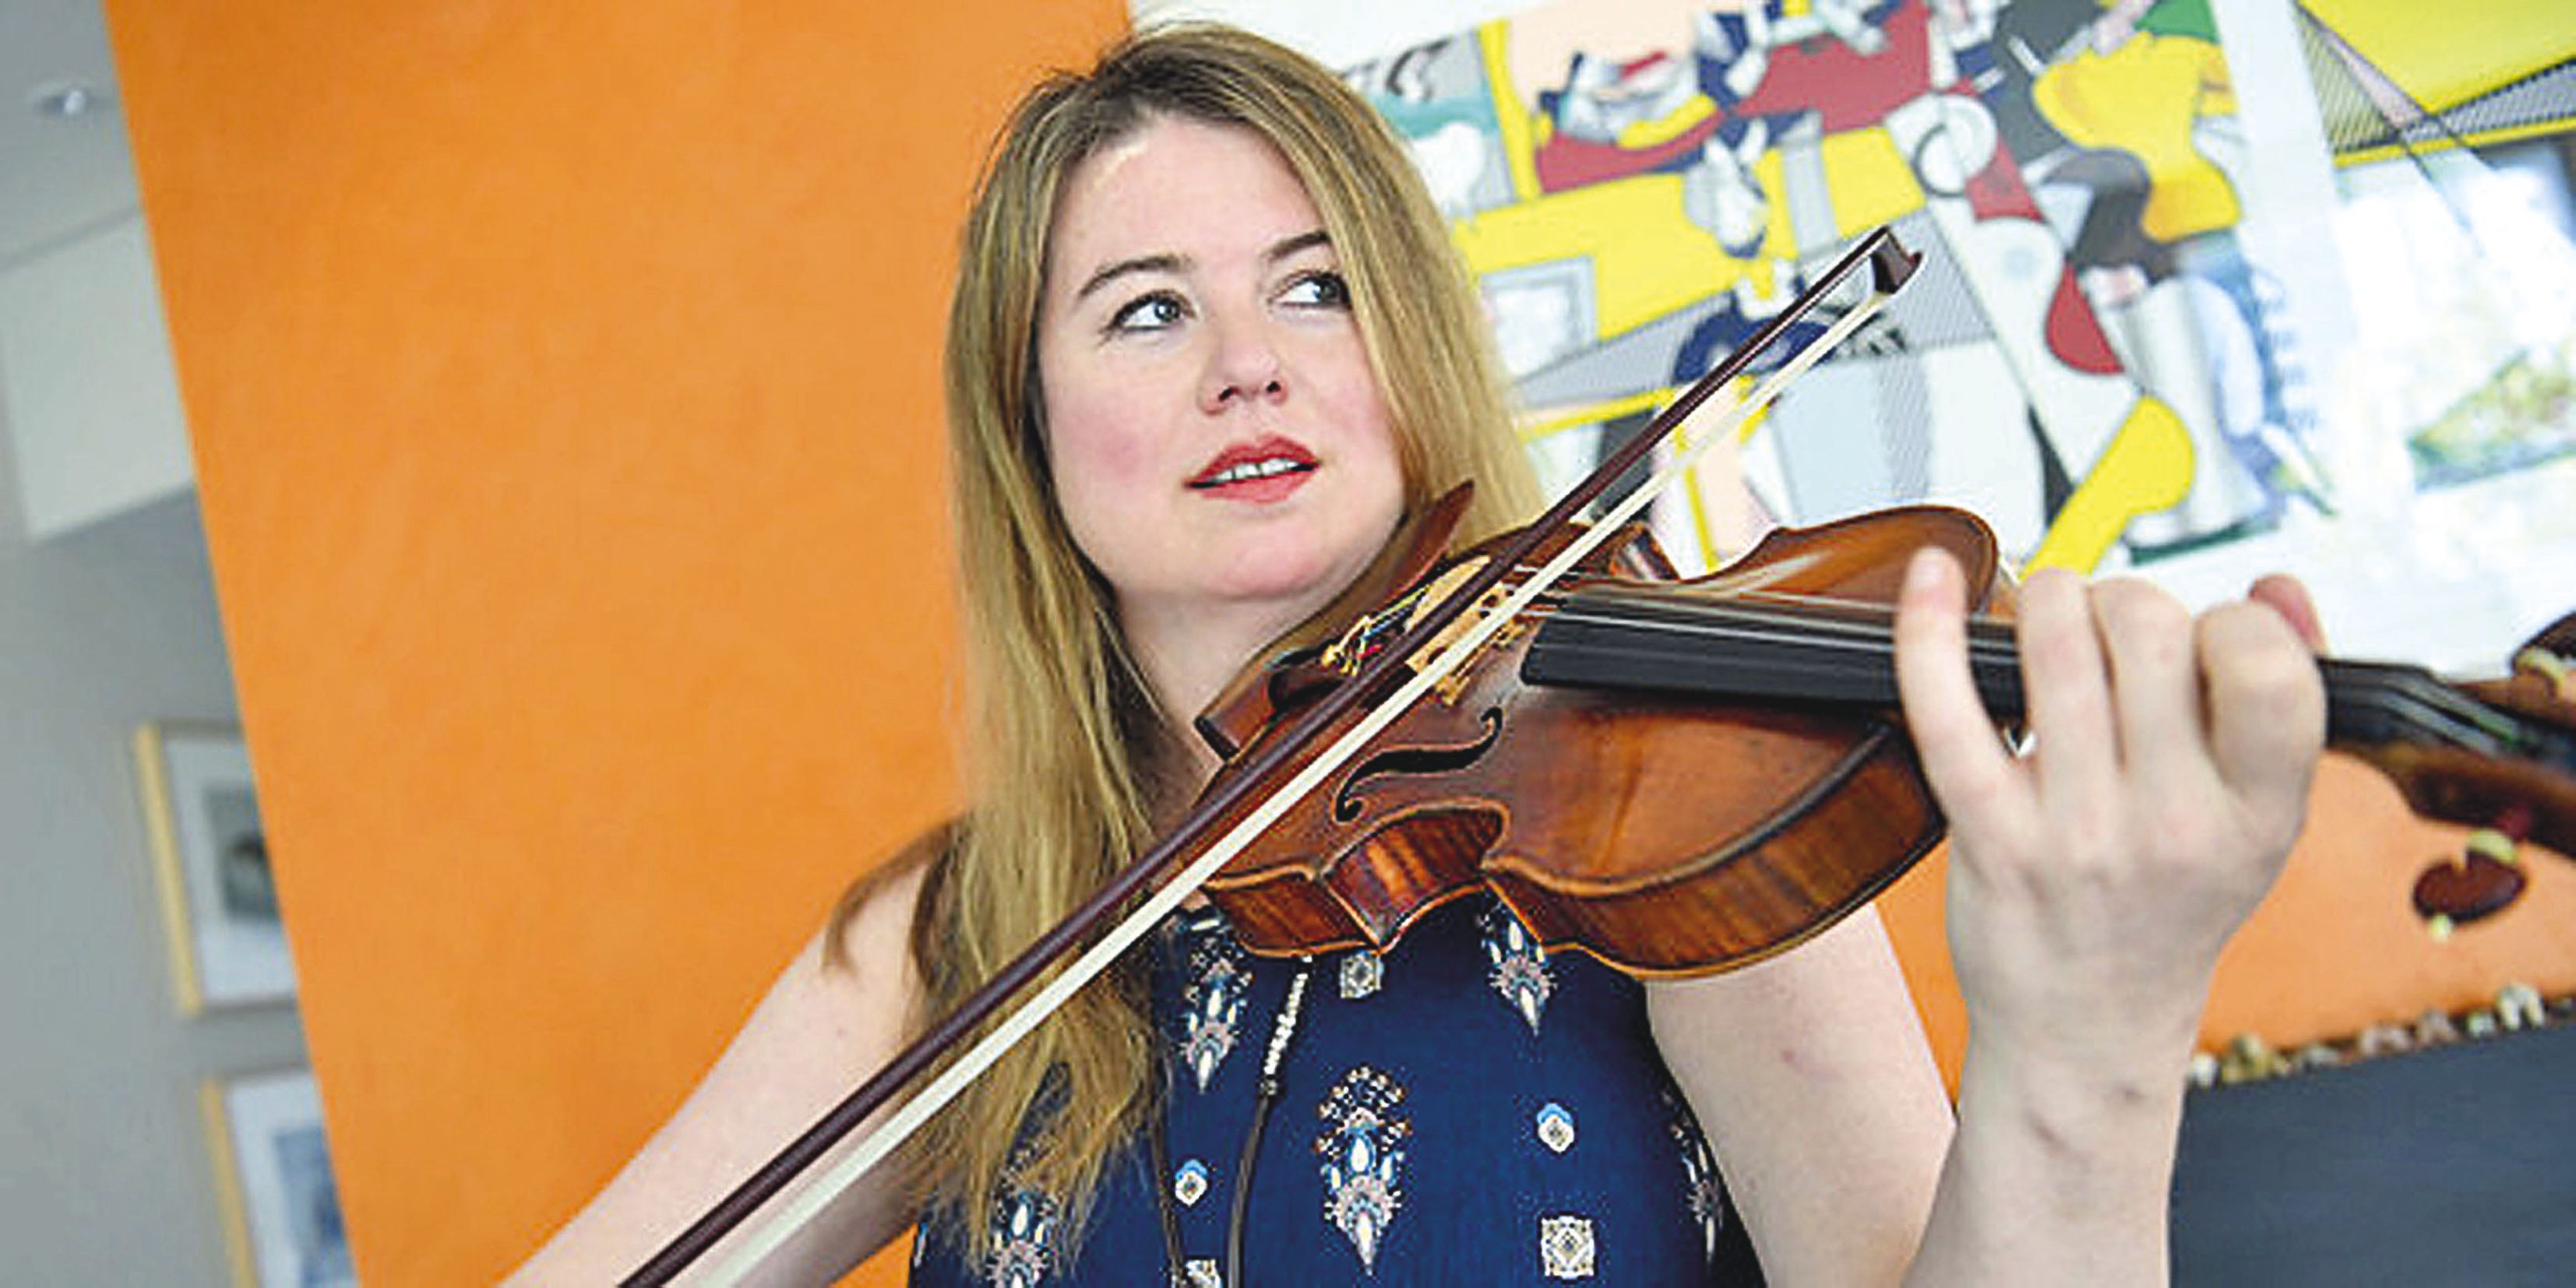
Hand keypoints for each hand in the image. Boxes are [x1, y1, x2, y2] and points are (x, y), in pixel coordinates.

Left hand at [1891, 548, 2326, 1062]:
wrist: (2086, 1028)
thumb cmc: (2171, 907)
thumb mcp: (2259, 823)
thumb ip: (2284, 700)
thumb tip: (2278, 588)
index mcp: (2260, 816)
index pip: (2269, 668)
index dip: (2231, 621)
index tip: (2202, 637)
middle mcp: (2173, 825)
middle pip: (2148, 631)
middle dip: (2123, 597)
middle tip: (2108, 626)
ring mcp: (2074, 832)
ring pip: (2055, 646)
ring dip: (2047, 596)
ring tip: (2048, 611)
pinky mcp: (1987, 835)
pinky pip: (1947, 706)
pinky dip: (1930, 626)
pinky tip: (1931, 576)